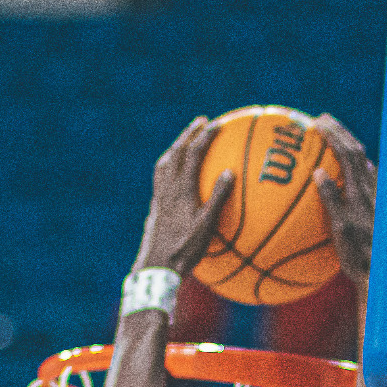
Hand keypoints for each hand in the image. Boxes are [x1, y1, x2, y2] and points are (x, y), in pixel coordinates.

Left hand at [135, 117, 233, 277]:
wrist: (156, 265)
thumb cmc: (185, 250)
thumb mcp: (207, 226)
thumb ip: (218, 198)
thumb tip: (230, 172)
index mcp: (181, 190)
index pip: (193, 155)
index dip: (205, 137)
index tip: (217, 124)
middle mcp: (167, 188)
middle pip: (176, 152)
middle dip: (189, 134)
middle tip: (201, 121)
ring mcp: (159, 196)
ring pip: (165, 162)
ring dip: (177, 147)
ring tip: (186, 140)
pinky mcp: (156, 206)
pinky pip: (160, 176)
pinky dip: (169, 164)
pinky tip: (174, 171)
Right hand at [312, 113, 376, 281]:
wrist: (385, 270)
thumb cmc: (360, 256)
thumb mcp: (340, 230)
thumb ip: (330, 200)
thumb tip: (318, 172)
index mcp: (359, 191)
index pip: (347, 153)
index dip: (333, 134)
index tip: (317, 121)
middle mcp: (370, 189)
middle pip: (356, 150)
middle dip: (339, 131)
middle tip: (322, 120)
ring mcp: (375, 196)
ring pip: (363, 161)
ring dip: (347, 145)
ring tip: (333, 137)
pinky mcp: (377, 205)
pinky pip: (365, 177)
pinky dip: (354, 165)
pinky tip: (350, 169)